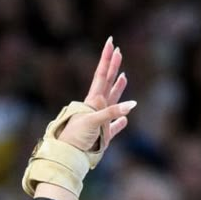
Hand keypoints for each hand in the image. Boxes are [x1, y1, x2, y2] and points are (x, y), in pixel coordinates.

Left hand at [59, 37, 135, 152]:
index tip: (111, 42)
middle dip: (113, 66)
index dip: (106, 59)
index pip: (101, 75)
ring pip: (112, 101)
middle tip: (118, 50)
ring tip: (123, 76)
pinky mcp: (103, 137)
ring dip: (118, 88)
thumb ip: (112, 113)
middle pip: (107, 83)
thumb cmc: (77, 138)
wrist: (68, 156)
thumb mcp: (94, 122)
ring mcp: (100, 121)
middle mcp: (97, 108)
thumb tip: (132, 105)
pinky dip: (120, 122)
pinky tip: (125, 119)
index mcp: (93, 101)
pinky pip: (114, 127)